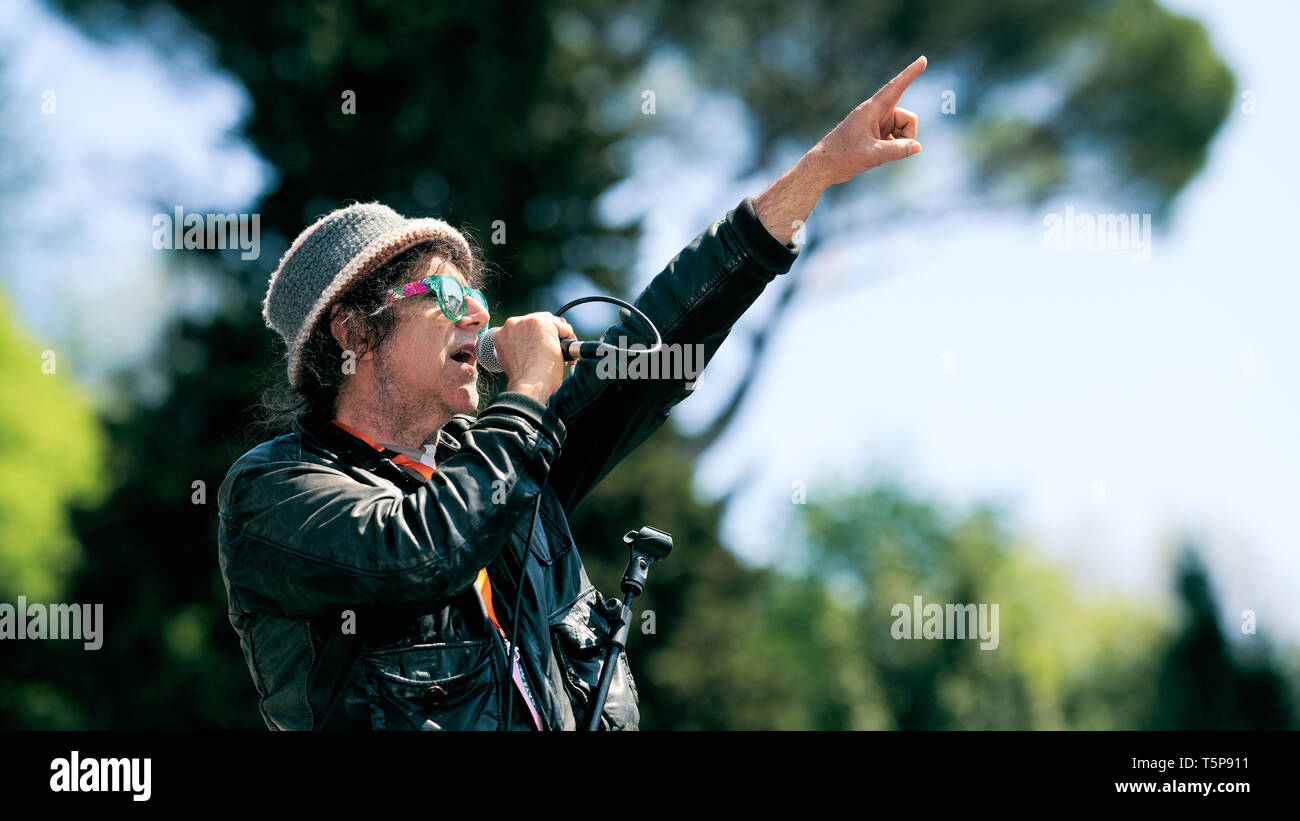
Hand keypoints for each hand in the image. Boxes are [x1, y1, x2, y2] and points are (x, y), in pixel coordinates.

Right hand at [495, 312, 575, 403]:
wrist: (529, 385)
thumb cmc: (524, 380)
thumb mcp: (514, 361)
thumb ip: (519, 349)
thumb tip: (535, 348)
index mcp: (502, 334)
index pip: (524, 328)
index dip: (536, 339)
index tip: (542, 350)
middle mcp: (512, 325)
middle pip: (538, 321)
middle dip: (549, 335)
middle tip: (556, 351)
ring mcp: (527, 322)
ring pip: (552, 322)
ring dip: (560, 336)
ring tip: (563, 353)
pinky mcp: (543, 324)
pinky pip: (563, 327)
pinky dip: (569, 339)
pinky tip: (567, 353)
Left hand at [806, 55, 925, 185]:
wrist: (824, 166)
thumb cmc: (843, 156)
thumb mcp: (871, 155)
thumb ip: (896, 150)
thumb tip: (917, 147)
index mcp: (872, 109)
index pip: (896, 87)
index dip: (910, 73)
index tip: (923, 59)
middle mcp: (877, 113)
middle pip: (908, 118)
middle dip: (908, 135)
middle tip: (894, 151)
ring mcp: (878, 123)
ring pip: (904, 130)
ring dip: (899, 144)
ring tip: (879, 155)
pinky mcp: (877, 134)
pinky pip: (896, 139)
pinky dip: (893, 149)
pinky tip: (877, 158)